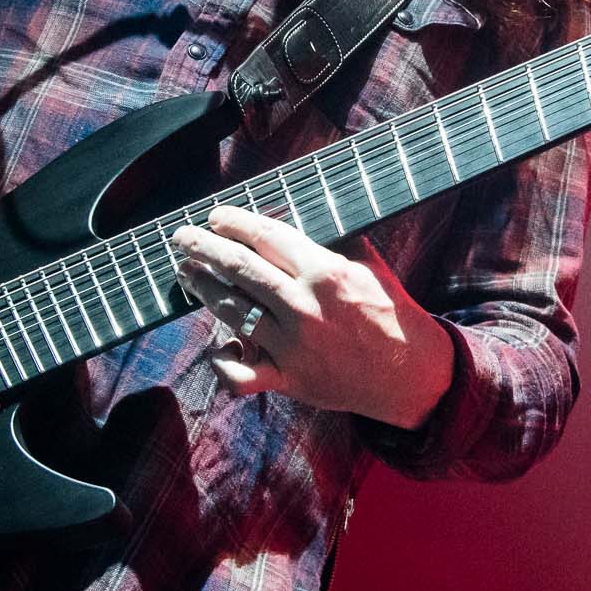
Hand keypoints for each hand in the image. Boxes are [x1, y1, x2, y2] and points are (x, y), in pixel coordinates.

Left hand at [170, 205, 452, 428]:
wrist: (408, 372)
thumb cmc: (386, 310)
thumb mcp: (366, 263)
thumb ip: (331, 236)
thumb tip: (296, 209)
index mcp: (324, 271)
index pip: (265, 236)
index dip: (233, 222)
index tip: (214, 216)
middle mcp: (304, 307)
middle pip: (238, 268)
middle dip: (202, 248)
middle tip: (181, 238)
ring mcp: (292, 347)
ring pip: (230, 312)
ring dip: (202, 290)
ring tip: (188, 276)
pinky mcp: (287, 380)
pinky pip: (238, 375)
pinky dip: (221, 362)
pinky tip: (218, 345)